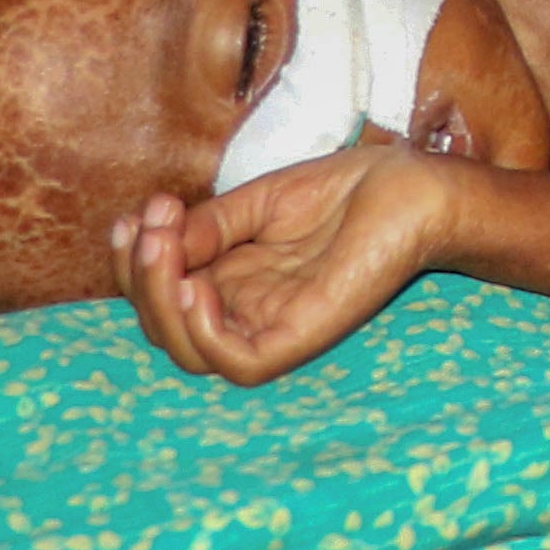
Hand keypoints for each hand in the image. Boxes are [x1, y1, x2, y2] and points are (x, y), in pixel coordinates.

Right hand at [116, 141, 449, 386]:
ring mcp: (272, 328)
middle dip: (141, 276)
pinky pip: (239, 362)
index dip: (136, 261)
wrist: (414, 187)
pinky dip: (206, 333)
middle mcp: (245, 310)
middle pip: (165, 325)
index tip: (138, 213)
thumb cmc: (349, 191)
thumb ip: (210, 226)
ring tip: (163, 248)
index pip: (162, 293)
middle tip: (149, 224)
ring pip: (190, 352)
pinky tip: (197, 287)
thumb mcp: (260, 202)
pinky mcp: (302, 338)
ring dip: (160, 302)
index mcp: (231, 279)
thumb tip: (155, 240)